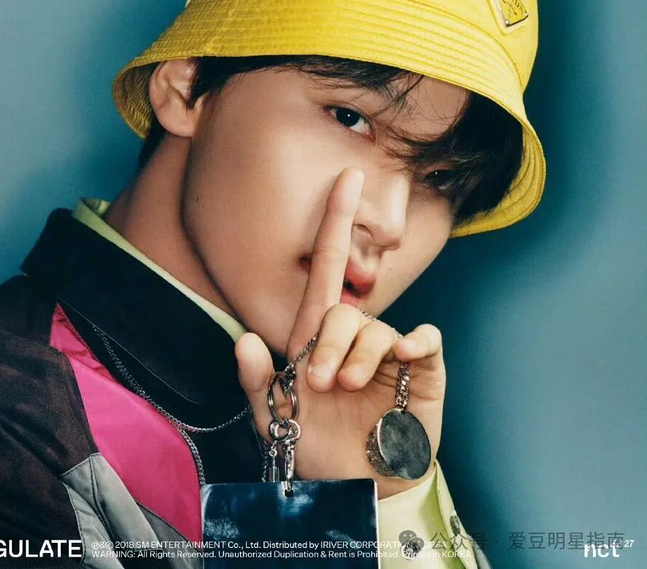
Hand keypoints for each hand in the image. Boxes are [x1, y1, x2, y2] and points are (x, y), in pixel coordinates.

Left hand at [235, 168, 445, 498]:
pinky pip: (422, 340)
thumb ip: (257, 382)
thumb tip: (242, 342)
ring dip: (358, 360)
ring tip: (346, 391)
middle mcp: (353, 336)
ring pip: (376, 330)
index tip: (346, 177)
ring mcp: (388, 351)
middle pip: (343, 309)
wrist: (357, 488)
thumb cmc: (315, 448)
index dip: (335, 221)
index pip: (326, 266)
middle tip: (320, 384)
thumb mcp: (274, 419)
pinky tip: (405, 358)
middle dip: (329, 344)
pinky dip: (414, 344)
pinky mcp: (420, 370)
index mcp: (317, 337)